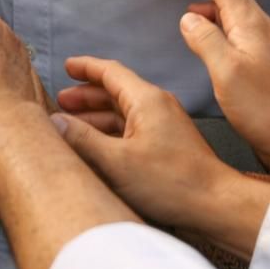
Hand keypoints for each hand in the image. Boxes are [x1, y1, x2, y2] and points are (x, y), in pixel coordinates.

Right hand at [53, 56, 228, 233]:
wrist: (214, 203)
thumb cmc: (171, 182)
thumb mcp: (117, 162)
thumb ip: (83, 140)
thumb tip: (55, 121)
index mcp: (146, 99)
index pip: (110, 72)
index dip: (86, 67)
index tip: (67, 66)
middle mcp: (156, 105)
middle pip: (115, 91)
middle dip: (87, 95)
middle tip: (61, 101)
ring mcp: (164, 124)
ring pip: (123, 111)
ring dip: (98, 115)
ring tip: (73, 124)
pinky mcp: (168, 143)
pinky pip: (133, 128)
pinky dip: (112, 131)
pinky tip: (99, 145)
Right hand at [170, 0, 269, 165]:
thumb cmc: (266, 107)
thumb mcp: (226, 72)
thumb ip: (205, 39)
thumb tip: (188, 17)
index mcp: (248, 21)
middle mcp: (257, 24)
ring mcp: (261, 40)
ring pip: (231, 3)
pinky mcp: (261, 58)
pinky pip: (233, 23)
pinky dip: (214, 15)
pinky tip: (204, 29)